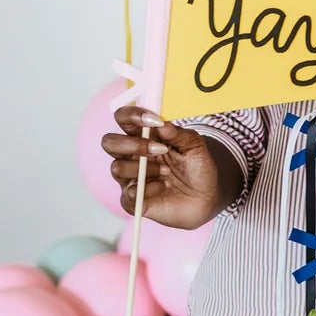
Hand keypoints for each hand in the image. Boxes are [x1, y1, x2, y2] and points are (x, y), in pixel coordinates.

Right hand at [101, 106, 223, 228]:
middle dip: (131, 144)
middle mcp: (132, 155)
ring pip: (116, 168)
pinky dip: (148, 189)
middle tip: (158, 149)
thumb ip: (179, 133)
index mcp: (143, 136)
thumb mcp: (195, 146)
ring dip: (144, 168)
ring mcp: (130, 178)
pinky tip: (163, 187)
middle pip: (109, 142)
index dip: (132, 115)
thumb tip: (163, 124)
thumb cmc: (196, 168)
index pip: (123, 118)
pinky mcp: (132, 200)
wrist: (206, 198)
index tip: (154, 120)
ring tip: (166, 172)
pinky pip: (129, 194)